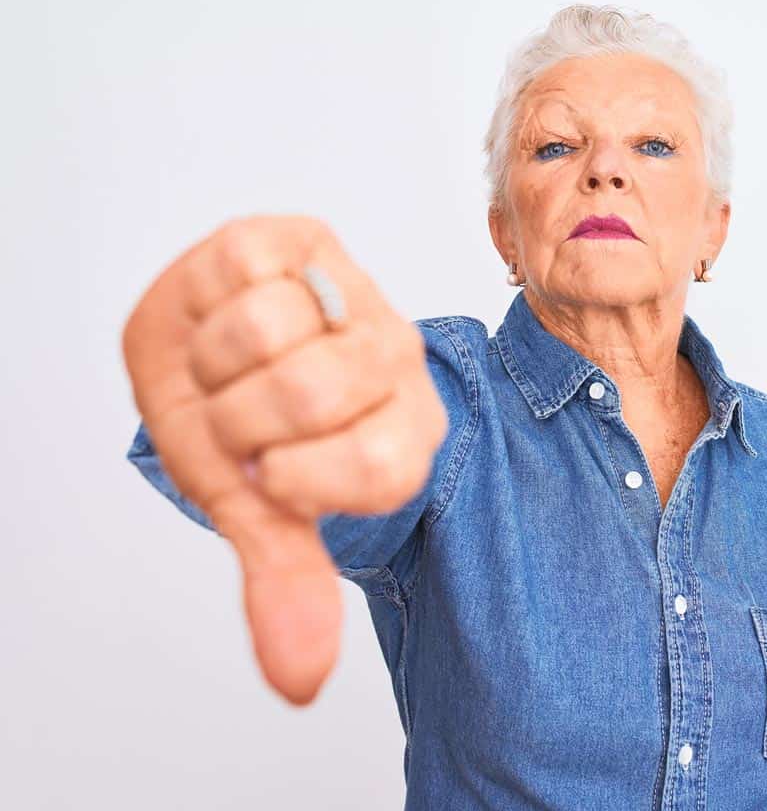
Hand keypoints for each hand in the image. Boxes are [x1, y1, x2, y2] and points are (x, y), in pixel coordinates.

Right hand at [122, 215, 447, 704]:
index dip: (296, 476)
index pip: (375, 467)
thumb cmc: (255, 437)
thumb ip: (286, 583)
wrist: (227, 357)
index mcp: (405, 438)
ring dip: (214, 360)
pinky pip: (243, 268)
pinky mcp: (304, 238)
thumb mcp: (266, 515)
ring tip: (232, 368)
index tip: (275, 472)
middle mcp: (397, 361)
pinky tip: (226, 314)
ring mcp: (354, 294)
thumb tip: (299, 682)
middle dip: (238, 418)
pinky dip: (206, 302)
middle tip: (242, 421)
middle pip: (309, 389)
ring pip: (264, 326)